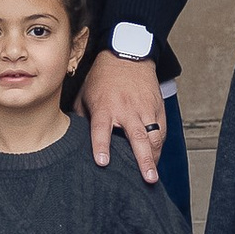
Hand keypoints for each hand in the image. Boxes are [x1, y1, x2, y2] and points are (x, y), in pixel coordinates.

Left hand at [82, 50, 166, 183]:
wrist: (127, 55)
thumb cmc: (103, 77)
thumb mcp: (85, 94)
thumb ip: (81, 118)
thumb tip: (73, 140)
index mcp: (105, 107)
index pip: (102, 130)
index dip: (101, 146)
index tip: (103, 162)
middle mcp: (127, 109)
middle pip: (137, 138)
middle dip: (144, 160)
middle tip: (148, 179)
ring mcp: (144, 109)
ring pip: (154, 137)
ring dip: (154, 157)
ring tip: (152, 176)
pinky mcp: (157, 107)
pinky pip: (161, 130)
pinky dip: (158, 146)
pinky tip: (155, 158)